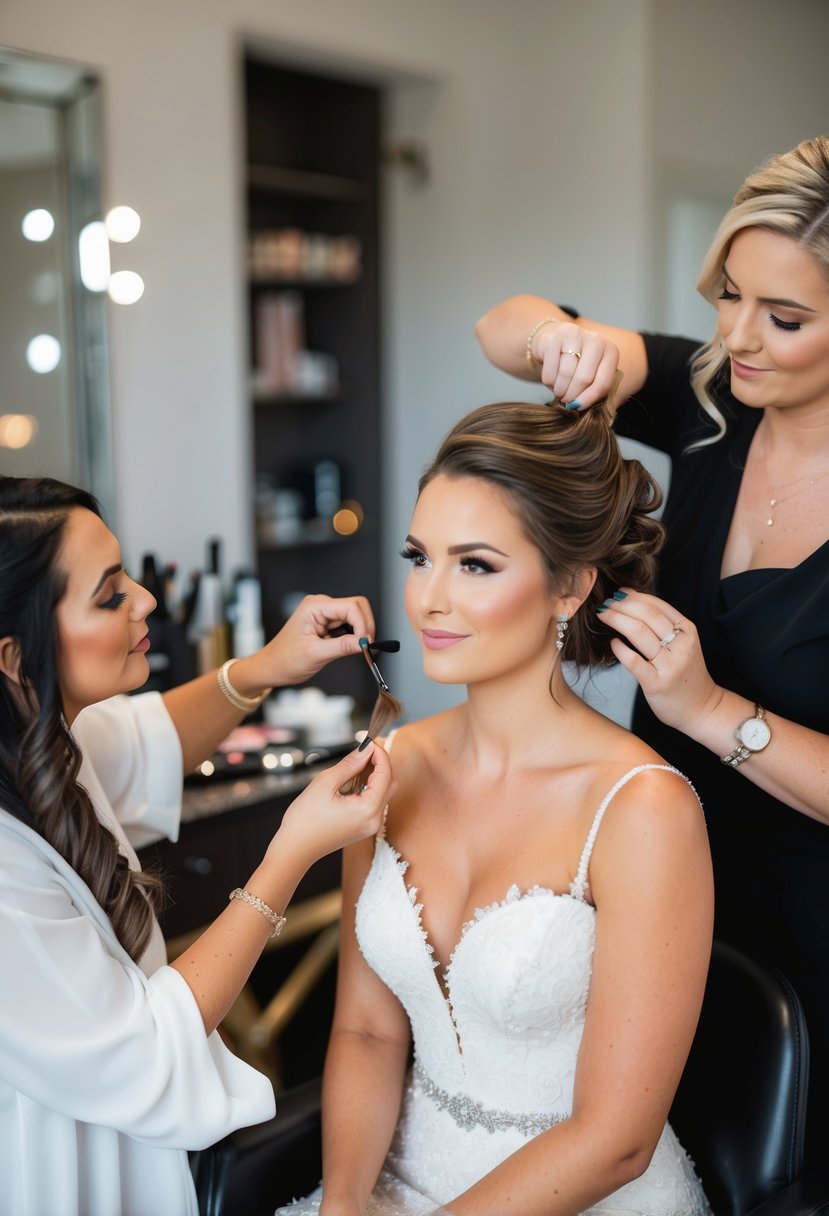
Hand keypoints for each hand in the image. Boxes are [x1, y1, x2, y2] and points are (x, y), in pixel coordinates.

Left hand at [242, 593, 376, 689]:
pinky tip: (353, 647)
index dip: (363, 624)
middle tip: (367, 646)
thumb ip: (342, 647)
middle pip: (357, 607)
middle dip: (365, 626)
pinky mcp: (328, 623)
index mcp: (314, 607)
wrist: (272, 667)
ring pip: (355, 616)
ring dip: (361, 631)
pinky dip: (355, 635)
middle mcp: (321, 605)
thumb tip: (365, 643)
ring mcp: (325, 614)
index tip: (366, 644)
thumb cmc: (284, 660)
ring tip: (360, 649)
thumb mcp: (315, 655)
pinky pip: (349, 624)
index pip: (351, 606)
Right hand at [273, 740, 395, 865]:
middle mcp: (375, 820)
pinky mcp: (364, 827)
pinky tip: (353, 777)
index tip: (368, 740)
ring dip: (375, 774)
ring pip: (383, 792)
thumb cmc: (304, 819)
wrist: (294, 849)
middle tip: (365, 747)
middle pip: (390, 782)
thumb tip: (366, 748)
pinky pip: (374, 802)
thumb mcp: (325, 783)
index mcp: (368, 810)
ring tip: (356, 761)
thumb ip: (350, 764)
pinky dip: (368, 786)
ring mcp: (370, 825)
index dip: (379, 753)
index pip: (385, 773)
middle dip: (380, 762)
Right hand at [533, 320, 620, 408]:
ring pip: (566, 374)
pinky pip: (550, 369)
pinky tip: (551, 381)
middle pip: (584, 379)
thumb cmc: (577, 364)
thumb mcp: (593, 375)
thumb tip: (585, 410)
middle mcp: (596, 340)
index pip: (602, 383)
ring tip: (559, 391)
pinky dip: (548, 381)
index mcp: (610, 352)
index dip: (589, 400)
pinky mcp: (555, 336)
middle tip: (566, 401)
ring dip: (559, 390)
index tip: (578, 408)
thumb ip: (595, 391)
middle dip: (572, 396)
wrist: (556, 342)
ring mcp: (575, 335)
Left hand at [597, 590, 723, 733]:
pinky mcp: (657, 683)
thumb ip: (662, 625)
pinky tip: (612, 643)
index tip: (617, 592)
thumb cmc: (685, 674)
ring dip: (616, 619)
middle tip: (604, 602)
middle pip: (647, 615)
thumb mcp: (683, 644)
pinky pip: (634, 661)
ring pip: (639, 632)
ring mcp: (670, 665)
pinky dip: (620, 649)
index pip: (657, 605)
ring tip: (603, 615)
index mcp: (688, 631)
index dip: (634, 596)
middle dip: (621, 605)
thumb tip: (630, 599)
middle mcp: (681, 645)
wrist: (702, 709)